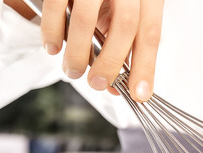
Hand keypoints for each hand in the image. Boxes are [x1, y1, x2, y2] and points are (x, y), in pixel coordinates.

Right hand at [39, 0, 163, 100]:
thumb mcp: (124, 7)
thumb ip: (124, 41)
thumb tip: (121, 85)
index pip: (150, 33)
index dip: (146, 67)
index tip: (139, 94)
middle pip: (125, 26)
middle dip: (111, 63)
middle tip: (98, 84)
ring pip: (87, 19)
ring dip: (79, 53)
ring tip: (73, 71)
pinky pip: (57, 5)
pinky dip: (54, 31)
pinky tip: (53, 47)